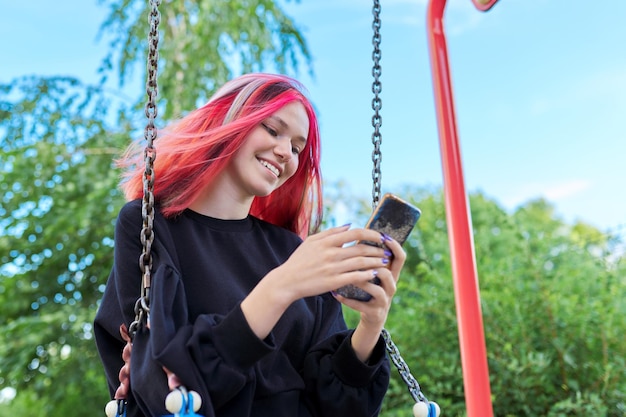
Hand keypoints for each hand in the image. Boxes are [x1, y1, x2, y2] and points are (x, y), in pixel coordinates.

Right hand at [241, 225, 390, 338]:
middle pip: (361, 248)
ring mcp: (332, 268)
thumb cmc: (299, 261)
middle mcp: (331, 253)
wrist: (287, 281)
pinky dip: (367, 275)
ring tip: (385, 262)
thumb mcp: (311, 241)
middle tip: (387, 250)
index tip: (381, 236)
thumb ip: (330, 232)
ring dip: (376, 262)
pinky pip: (355, 277)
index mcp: (327, 241)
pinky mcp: (333, 282)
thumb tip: (349, 225)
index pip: (355, 233)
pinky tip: (374, 274)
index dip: (371, 234)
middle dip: (378, 249)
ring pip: (361, 262)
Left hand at [333, 234, 406, 361]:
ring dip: (363, 282)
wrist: (370, 316)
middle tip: (360, 258)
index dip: (395, 247)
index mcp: (391, 274)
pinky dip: (348, 300)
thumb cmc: (369, 289)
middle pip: (389, 273)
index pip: (400, 258)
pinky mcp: (374, 313)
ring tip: (349, 276)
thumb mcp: (372, 273)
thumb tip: (356, 232)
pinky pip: (361, 306)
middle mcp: (391, 287)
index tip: (384, 236)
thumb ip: (368, 258)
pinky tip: (336, 294)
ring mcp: (384, 301)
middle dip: (375, 265)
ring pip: (378, 290)